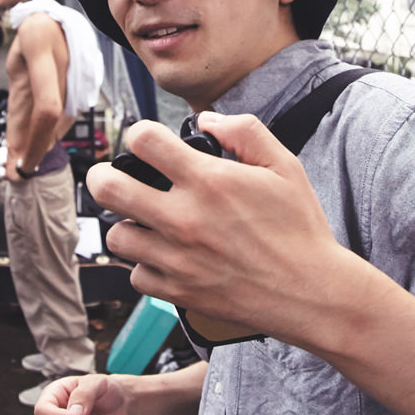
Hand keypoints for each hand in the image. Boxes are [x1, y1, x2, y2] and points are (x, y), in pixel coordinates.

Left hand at [86, 113, 348, 341]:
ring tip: (146, 221)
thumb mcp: (284, 166)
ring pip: (116, 235)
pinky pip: (136, 275)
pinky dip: (146, 265)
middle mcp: (184, 219)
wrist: (311, 294)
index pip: (142, 141)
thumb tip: (207, 120)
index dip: (139, 134)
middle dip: (103, 176)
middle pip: (107, 188)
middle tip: (114, 177)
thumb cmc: (299, 229)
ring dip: (127, 223)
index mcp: (208, 181)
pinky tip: (165, 256)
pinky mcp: (176, 292)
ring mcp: (176, 259)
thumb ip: (244, 131)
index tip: (148, 143)